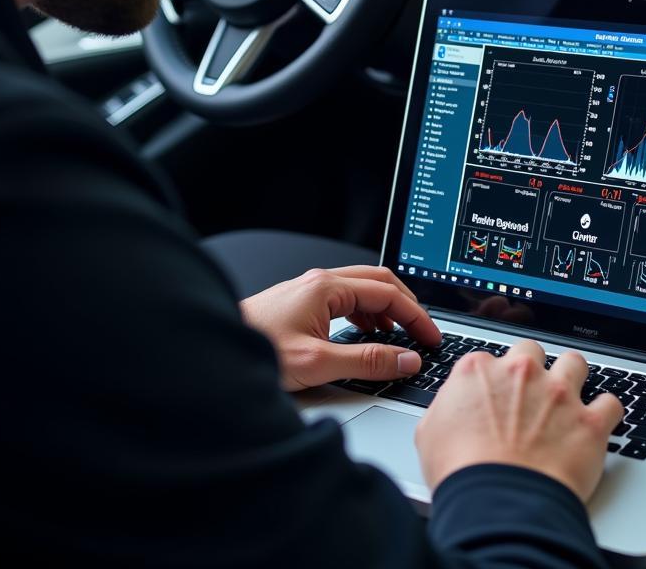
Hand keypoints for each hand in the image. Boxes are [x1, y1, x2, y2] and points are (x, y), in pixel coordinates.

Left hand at [239, 265, 441, 391]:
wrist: (214, 352)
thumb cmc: (255, 351)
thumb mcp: (318, 362)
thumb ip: (367, 361)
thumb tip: (405, 359)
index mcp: (327, 287)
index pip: (388, 292)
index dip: (416, 315)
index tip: (431, 337)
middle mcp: (320, 282)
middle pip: (379, 282)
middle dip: (406, 307)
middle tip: (423, 333)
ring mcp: (310, 290)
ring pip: (362, 289)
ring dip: (386, 311)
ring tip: (398, 338)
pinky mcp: (302, 303)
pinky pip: (346, 300)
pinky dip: (366, 314)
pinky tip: (366, 335)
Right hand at [415, 340, 622, 503]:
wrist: (500, 505)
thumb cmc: (462, 474)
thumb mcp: (430, 434)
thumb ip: (445, 408)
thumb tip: (451, 408)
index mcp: (478, 371)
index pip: (490, 359)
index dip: (493, 380)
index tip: (496, 397)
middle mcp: (520, 373)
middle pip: (532, 352)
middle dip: (533, 369)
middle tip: (530, 395)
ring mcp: (558, 394)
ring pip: (574, 363)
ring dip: (572, 378)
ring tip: (569, 399)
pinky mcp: (589, 421)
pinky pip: (610, 403)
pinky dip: (606, 413)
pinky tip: (599, 423)